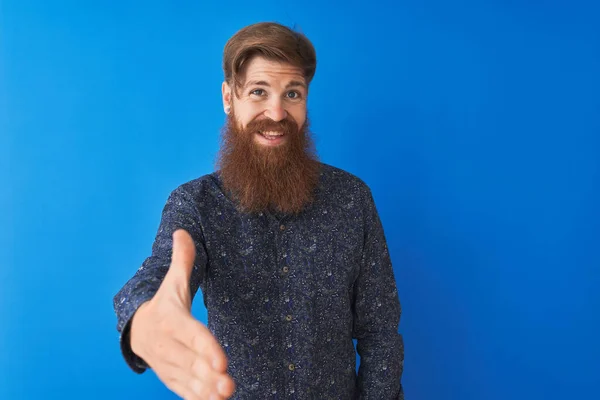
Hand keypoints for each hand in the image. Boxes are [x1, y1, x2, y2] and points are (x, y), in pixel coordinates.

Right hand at [130, 229, 234, 399]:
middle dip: (209, 374)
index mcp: (170, 321)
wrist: (137, 330)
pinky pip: (183, 391)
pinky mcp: (171, 378)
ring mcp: (168, 364)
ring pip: (188, 380)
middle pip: (190, 361)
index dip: (205, 347)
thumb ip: (182, 260)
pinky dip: (197, 398)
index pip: (190, 334)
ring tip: (226, 394)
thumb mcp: (172, 283)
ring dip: (206, 390)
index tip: (221, 360)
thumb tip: (183, 231)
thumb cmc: (163, 304)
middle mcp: (167, 345)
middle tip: (229, 383)